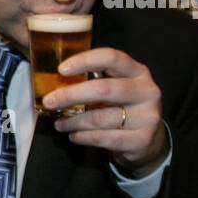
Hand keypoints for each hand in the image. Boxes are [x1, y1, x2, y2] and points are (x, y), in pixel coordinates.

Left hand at [42, 47, 167, 175]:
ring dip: (73, 121)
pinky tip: (73, 136)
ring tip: (59, 124)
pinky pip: (104, 138)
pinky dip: (83, 137)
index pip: (112, 58)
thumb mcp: (115, 88)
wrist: (148, 139)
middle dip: (71, 95)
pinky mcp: (142, 139)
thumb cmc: (123, 107)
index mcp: (138, 71)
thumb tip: (54, 84)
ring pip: (100, 118)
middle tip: (49, 101)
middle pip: (104, 89)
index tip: (61, 70)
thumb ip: (94, 81)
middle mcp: (147, 91)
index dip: (85, 61)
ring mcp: (147, 116)